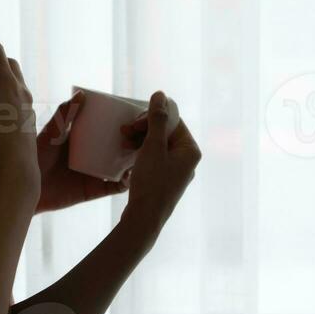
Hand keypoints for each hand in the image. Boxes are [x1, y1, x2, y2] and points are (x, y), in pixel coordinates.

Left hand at [34, 90, 131, 212]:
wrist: (23, 187)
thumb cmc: (33, 156)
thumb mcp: (50, 133)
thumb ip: (64, 115)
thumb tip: (82, 93)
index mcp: (85, 138)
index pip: (110, 128)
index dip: (127, 123)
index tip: (139, 117)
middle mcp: (93, 155)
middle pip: (121, 147)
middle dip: (136, 142)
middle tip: (143, 136)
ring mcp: (95, 173)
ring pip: (122, 167)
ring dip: (134, 162)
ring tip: (141, 156)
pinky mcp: (93, 190)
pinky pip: (114, 187)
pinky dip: (124, 183)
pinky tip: (128, 177)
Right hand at [119, 91, 199, 238]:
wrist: (144, 219)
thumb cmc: (152, 182)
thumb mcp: (153, 147)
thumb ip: (157, 119)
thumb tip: (161, 94)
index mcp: (191, 150)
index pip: (173, 121)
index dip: (151, 117)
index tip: (133, 122)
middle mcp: (187, 160)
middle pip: (165, 132)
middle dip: (143, 129)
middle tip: (124, 130)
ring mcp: (176, 171)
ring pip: (158, 145)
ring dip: (140, 140)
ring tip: (123, 141)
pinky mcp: (164, 181)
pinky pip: (154, 158)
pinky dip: (141, 153)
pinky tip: (127, 153)